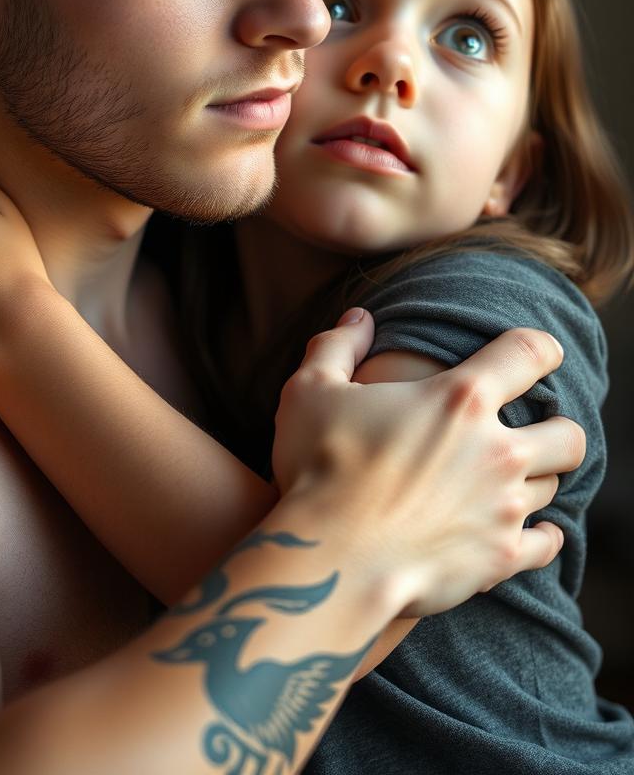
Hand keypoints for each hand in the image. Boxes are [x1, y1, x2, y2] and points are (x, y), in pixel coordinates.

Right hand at [272, 311, 584, 617]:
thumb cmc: (316, 467)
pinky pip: (547, 544)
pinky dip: (541, 537)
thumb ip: (336, 347)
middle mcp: (497, 451)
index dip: (541, 349)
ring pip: (555, 487)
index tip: (540, 354)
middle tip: (534, 430)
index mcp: (460, 398)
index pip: (529, 354)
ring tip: (510, 480)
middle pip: (568, 434)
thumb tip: (359, 318)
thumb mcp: (310, 392)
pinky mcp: (500, 557)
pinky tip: (528, 532)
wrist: (329, 561)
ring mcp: (504, 508)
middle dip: (558, 428)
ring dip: (537, 480)